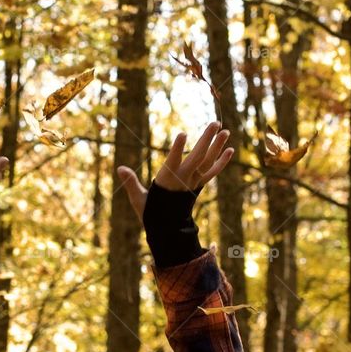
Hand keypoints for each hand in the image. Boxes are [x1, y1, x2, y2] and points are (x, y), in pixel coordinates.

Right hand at [117, 121, 233, 219]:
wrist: (168, 228)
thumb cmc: (151, 211)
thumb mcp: (138, 198)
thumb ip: (131, 182)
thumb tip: (119, 168)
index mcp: (167, 181)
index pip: (173, 162)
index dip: (177, 149)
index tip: (182, 134)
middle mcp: (184, 179)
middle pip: (197, 157)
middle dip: (206, 140)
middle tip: (215, 123)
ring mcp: (194, 182)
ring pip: (208, 162)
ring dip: (217, 146)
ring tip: (226, 130)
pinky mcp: (199, 184)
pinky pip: (213, 171)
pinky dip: (222, 161)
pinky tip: (230, 149)